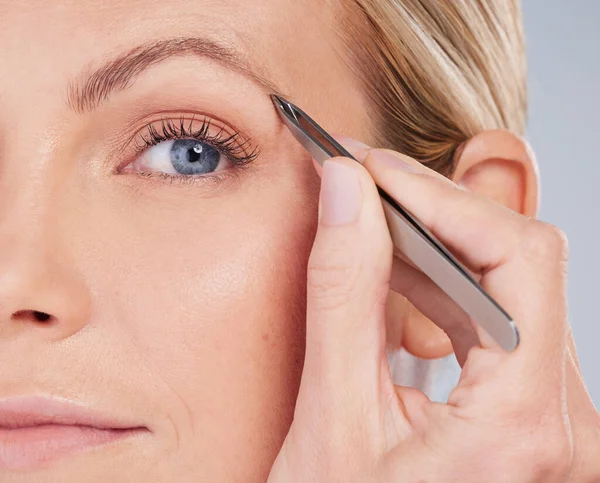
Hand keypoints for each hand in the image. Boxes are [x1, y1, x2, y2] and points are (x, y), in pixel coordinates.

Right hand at [267, 141, 599, 481]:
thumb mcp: (331, 416)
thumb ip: (343, 292)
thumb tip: (346, 191)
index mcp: (526, 424)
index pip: (517, 256)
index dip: (439, 197)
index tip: (371, 168)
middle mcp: (563, 421)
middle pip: (518, 263)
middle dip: (431, 211)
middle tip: (359, 181)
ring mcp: (551, 417)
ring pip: (507, 285)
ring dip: (431, 242)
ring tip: (365, 218)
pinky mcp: (527, 411)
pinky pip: (494, 318)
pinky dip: (438, 282)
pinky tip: (391, 268)